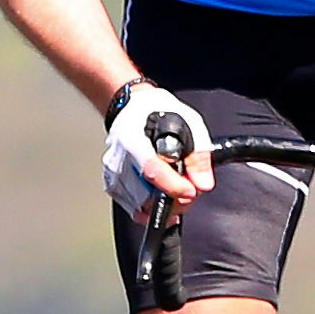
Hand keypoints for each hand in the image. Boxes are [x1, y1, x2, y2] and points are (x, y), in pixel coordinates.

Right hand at [103, 82, 211, 216]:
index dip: (174, 186)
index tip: (192, 191)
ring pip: (140, 206)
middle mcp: (119, 159)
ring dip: (165, 205)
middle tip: (189, 190)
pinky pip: (133, 206)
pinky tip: (163, 196)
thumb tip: (203, 184)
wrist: (131, 107)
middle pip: (146, 195)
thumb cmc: (159, 111)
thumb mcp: (189, 123)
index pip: (152, 170)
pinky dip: (151, 206)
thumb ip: (198, 155)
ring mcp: (112, 174)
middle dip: (174, 200)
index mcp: (134, 139)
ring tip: (177, 189)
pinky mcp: (111, 184)